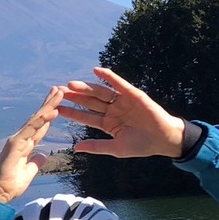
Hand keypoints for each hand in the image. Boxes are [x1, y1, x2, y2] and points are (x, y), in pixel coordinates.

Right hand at [0, 87, 62, 203]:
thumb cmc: (10, 185)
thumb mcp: (29, 172)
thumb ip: (36, 162)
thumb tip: (43, 155)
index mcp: (25, 145)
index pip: (40, 127)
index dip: (49, 116)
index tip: (58, 105)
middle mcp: (21, 139)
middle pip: (38, 119)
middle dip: (49, 104)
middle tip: (59, 90)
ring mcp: (18, 139)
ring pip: (36, 119)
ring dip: (48, 106)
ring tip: (58, 93)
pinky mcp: (16, 143)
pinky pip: (32, 129)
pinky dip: (42, 120)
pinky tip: (53, 111)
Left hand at [57, 68, 184, 158]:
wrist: (163, 139)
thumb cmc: (141, 145)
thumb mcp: (115, 148)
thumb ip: (96, 146)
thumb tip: (75, 148)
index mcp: (107, 123)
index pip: (85, 116)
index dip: (71, 112)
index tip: (55, 109)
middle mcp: (112, 110)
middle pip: (89, 102)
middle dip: (74, 97)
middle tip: (57, 92)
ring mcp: (121, 101)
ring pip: (100, 92)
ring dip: (85, 88)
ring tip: (70, 84)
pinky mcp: (132, 94)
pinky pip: (118, 83)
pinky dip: (108, 76)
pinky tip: (97, 71)